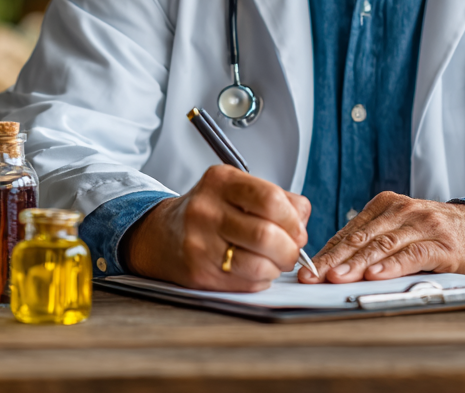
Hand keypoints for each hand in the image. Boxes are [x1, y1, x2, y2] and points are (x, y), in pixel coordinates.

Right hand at [122, 165, 310, 290]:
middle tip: (290, 250)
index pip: (271, 200)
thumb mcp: (237, 189)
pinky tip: (254, 269)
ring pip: (259, 265)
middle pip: (267, 235)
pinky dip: (260, 279)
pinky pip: (246, 282)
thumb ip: (277, 199)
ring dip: (276, 267)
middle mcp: (206, 210)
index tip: (297, 229)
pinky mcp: (198, 273)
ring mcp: (199, 243)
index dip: (293, 220)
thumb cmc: (210, 212)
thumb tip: (301, 225)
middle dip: (290, 249)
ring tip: (273, 261)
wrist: (163, 235)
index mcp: (221, 181)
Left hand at [298, 192, 464, 283]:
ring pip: (384, 245)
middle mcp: (403, 210)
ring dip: (358, 263)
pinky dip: (394, 265)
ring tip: (338, 277)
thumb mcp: (401, 229)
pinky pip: (414, 254)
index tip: (307, 269)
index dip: (327, 250)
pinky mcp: (442, 245)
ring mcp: (423, 225)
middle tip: (314, 275)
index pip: (350, 230)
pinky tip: (377, 274)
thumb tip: (334, 264)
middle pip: (362, 237)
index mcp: (386, 204)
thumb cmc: (435, 233)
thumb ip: (373, 240)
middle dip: (334, 258)